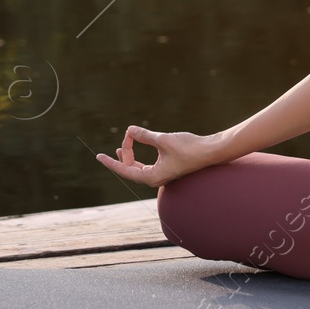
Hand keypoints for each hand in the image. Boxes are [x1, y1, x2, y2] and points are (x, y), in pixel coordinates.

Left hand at [95, 125, 218, 187]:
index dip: (111, 163)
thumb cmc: (189, 148)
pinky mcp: (168, 168)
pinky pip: (148, 165)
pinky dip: (141, 156)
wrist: (210, 151)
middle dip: (124, 155)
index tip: (99, 157)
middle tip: (123, 141)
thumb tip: (129, 130)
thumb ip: (144, 135)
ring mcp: (162, 174)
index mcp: (152, 177)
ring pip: (139, 167)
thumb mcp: (163, 140)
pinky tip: (139, 147)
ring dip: (131, 156)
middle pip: (131, 169)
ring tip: (124, 146)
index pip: (125, 170)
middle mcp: (156, 178)